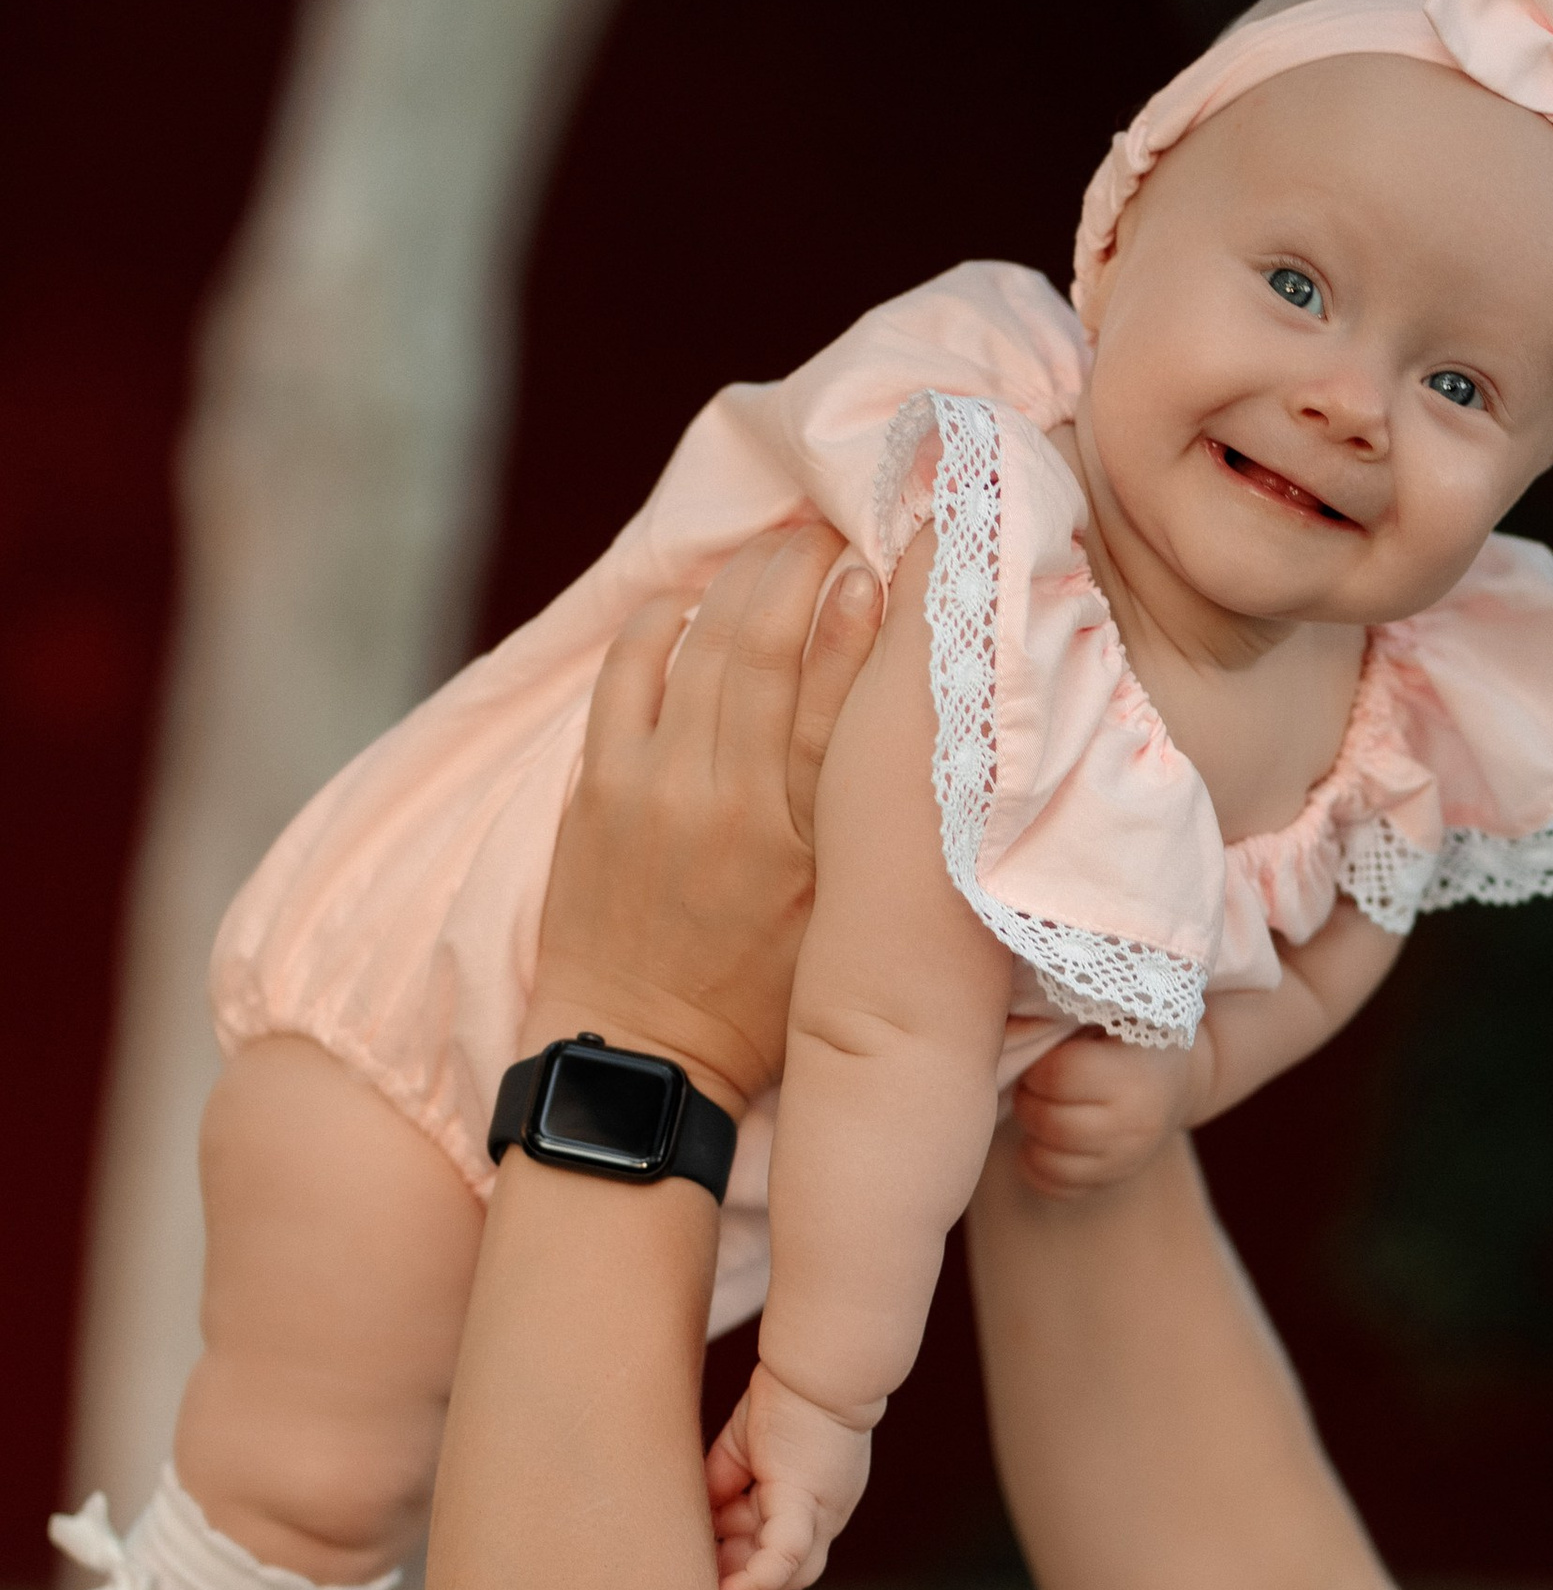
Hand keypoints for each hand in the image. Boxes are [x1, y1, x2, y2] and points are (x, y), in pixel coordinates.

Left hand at [527, 518, 877, 1115]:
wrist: (638, 1056)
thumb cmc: (761, 1001)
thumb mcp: (843, 926)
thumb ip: (873, 835)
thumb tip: (917, 737)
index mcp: (808, 845)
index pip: (847, 701)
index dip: (872, 617)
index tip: (896, 563)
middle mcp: (733, 804)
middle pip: (773, 644)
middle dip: (806, 566)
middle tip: (836, 532)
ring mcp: (657, 789)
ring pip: (707, 642)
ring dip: (746, 576)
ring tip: (781, 548)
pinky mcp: (598, 788)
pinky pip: (629, 670)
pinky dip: (663, 620)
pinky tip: (692, 602)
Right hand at [706, 1361, 874, 1589]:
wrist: (817, 1366)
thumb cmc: (787, 1396)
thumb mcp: (745, 1449)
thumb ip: (724, 1482)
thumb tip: (701, 1513)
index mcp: (807, 1503)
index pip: (780, 1555)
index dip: (745, 1570)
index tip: (708, 1571)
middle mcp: (821, 1517)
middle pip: (786, 1577)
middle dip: (743, 1587)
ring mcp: (819, 1514)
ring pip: (787, 1576)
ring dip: (745, 1588)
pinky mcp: (805, 1501)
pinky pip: (784, 1554)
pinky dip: (758, 1577)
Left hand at [1009, 1028, 1216, 1196]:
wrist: (1178, 1081)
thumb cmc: (1131, 1037)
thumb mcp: (1114, 1014)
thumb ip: (1067, 1018)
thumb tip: (1004, 1030)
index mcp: (1133, 1075)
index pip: (1059, 1077)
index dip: (1038, 1068)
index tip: (1044, 1060)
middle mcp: (1134, 1125)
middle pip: (1048, 1122)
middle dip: (1028, 1100)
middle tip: (1034, 1085)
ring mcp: (1124, 1160)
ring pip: (1047, 1161)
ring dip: (1030, 1133)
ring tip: (1042, 1109)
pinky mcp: (1111, 1181)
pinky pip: (1055, 1187)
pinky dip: (1037, 1165)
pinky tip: (1046, 1139)